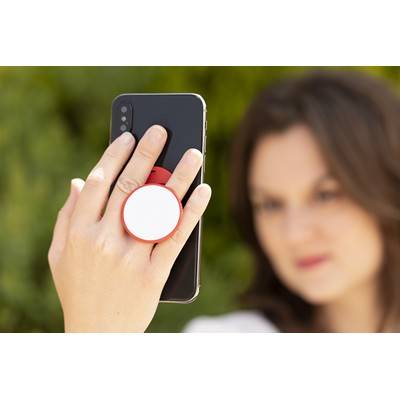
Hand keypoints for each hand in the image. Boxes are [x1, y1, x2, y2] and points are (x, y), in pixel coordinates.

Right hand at [47, 125, 210, 331]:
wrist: (97, 335)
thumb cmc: (78, 290)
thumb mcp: (59, 255)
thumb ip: (66, 217)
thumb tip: (77, 181)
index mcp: (79, 232)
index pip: (99, 183)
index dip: (115, 155)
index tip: (129, 136)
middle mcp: (104, 241)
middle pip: (130, 187)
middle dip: (147, 154)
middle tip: (163, 130)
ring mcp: (130, 258)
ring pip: (157, 208)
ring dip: (177, 177)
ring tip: (193, 154)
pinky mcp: (154, 274)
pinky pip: (176, 237)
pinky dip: (191, 212)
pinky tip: (203, 191)